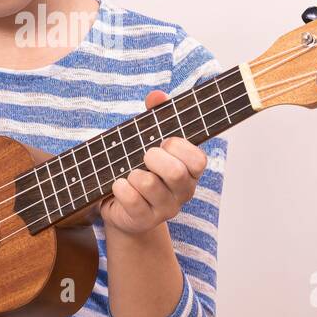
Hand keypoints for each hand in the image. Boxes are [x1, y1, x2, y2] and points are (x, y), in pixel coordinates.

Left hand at [98, 90, 207, 236]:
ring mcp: (165, 209)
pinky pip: (131, 200)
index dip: (179, 147)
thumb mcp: (148, 142)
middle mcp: (183, 192)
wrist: (123, 208)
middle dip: (154, 158)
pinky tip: (118, 186)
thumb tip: (156, 95)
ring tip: (129, 174)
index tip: (163, 142)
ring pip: (149, 184)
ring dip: (133, 174)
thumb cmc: (140, 169)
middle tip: (144, 156)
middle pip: (176, 173)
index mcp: (190, 172)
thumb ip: (155, 117)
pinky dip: (120, 187)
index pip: (198, 160)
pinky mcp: (144, 220)